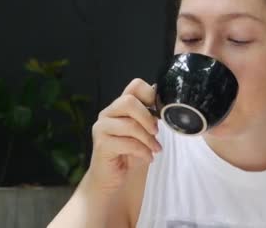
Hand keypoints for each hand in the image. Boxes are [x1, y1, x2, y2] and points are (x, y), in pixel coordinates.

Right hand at [85, 78, 161, 195]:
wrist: (115, 179)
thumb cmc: (131, 154)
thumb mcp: (145, 132)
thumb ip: (151, 117)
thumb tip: (165, 104)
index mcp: (121, 106)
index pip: (135, 85)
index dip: (150, 94)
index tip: (159, 111)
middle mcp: (108, 113)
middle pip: (129, 101)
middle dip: (147, 118)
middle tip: (156, 132)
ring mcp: (102, 128)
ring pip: (129, 124)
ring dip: (148, 139)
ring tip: (155, 149)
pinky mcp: (101, 144)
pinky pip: (127, 143)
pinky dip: (142, 151)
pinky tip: (148, 157)